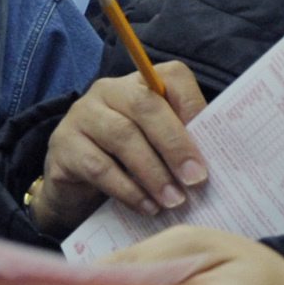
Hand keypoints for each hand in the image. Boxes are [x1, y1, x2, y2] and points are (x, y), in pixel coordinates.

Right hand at [31, 63, 211, 235]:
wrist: (76, 188)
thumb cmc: (127, 163)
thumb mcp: (157, 147)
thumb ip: (182, 143)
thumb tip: (220, 162)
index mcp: (140, 83)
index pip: (172, 78)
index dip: (194, 107)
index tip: (213, 145)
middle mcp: (109, 90)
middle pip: (145, 105)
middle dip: (175, 144)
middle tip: (195, 179)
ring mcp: (82, 115)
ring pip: (122, 136)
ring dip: (153, 172)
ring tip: (173, 200)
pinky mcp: (63, 145)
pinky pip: (99, 166)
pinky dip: (128, 189)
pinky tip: (147, 206)